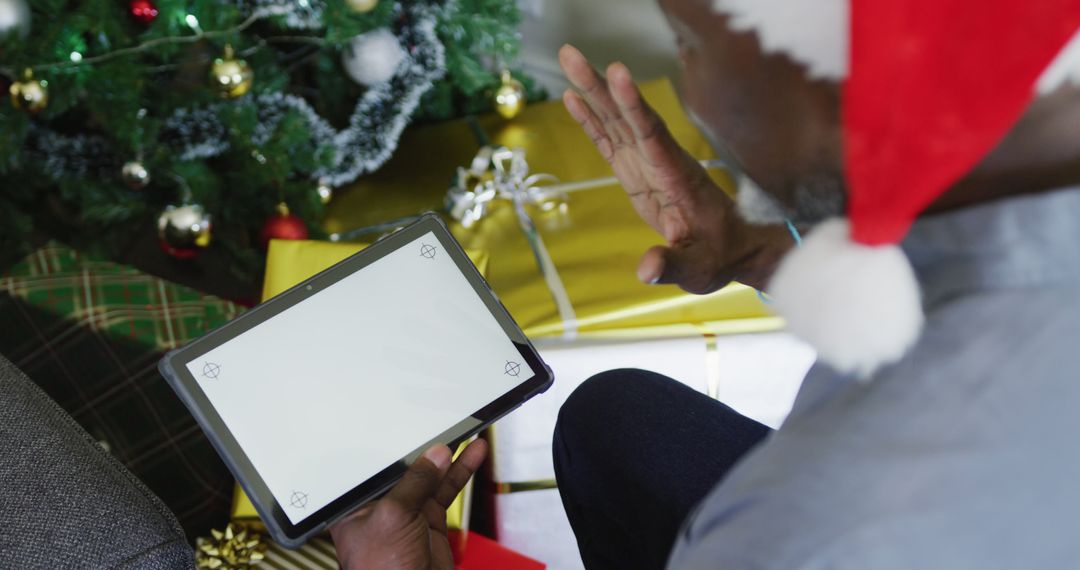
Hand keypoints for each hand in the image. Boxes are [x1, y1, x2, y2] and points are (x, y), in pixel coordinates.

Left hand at [330, 439, 486, 569]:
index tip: (410, 424)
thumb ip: (414, 483)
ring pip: (430, 477)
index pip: (372, 464)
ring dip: (450, 457)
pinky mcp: (429, 523)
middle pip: (405, 467)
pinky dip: (460, 473)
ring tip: (466, 434)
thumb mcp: (393, 517)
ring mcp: (407, 515)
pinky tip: (472, 456)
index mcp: (356, 505)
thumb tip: (433, 457)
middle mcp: (380, 507)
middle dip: (425, 447)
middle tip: (445, 425)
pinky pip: (445, 490)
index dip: (389, 443)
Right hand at [558, 44, 790, 292]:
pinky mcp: (637, 172)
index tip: (618, 73)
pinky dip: (593, 120)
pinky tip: (574, 99)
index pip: (653, 136)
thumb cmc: (720, 256)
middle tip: (571, 54)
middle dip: (601, 86)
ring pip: (618, 121)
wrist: (734, 247)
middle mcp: (662, 161)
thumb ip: (672, 266)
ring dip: (593, 91)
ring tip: (568, 61)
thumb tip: (645, 270)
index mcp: (678, 178)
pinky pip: (611, 141)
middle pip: (628, 117)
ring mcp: (648, 164)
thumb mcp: (699, 269)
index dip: (634, 106)